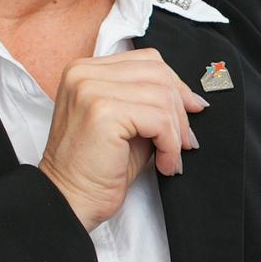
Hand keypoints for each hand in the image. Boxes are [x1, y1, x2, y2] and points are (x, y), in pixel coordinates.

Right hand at [38, 49, 207, 229]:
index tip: (191, 110)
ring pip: (162, 96)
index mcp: (86, 70)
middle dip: (180, 109)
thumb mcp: (126, 123)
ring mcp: (91, 90)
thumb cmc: (97, 169)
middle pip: (158, 73)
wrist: (68, 201)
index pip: (148, 61)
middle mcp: (84, 74)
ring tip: (171, 157)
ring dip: (176, 132)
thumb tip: (191, 99)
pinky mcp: (102, 112)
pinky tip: (164, 164)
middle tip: (185, 141)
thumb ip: (149, 101)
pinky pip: (158, 119)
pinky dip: (170, 144)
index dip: (176, 86)